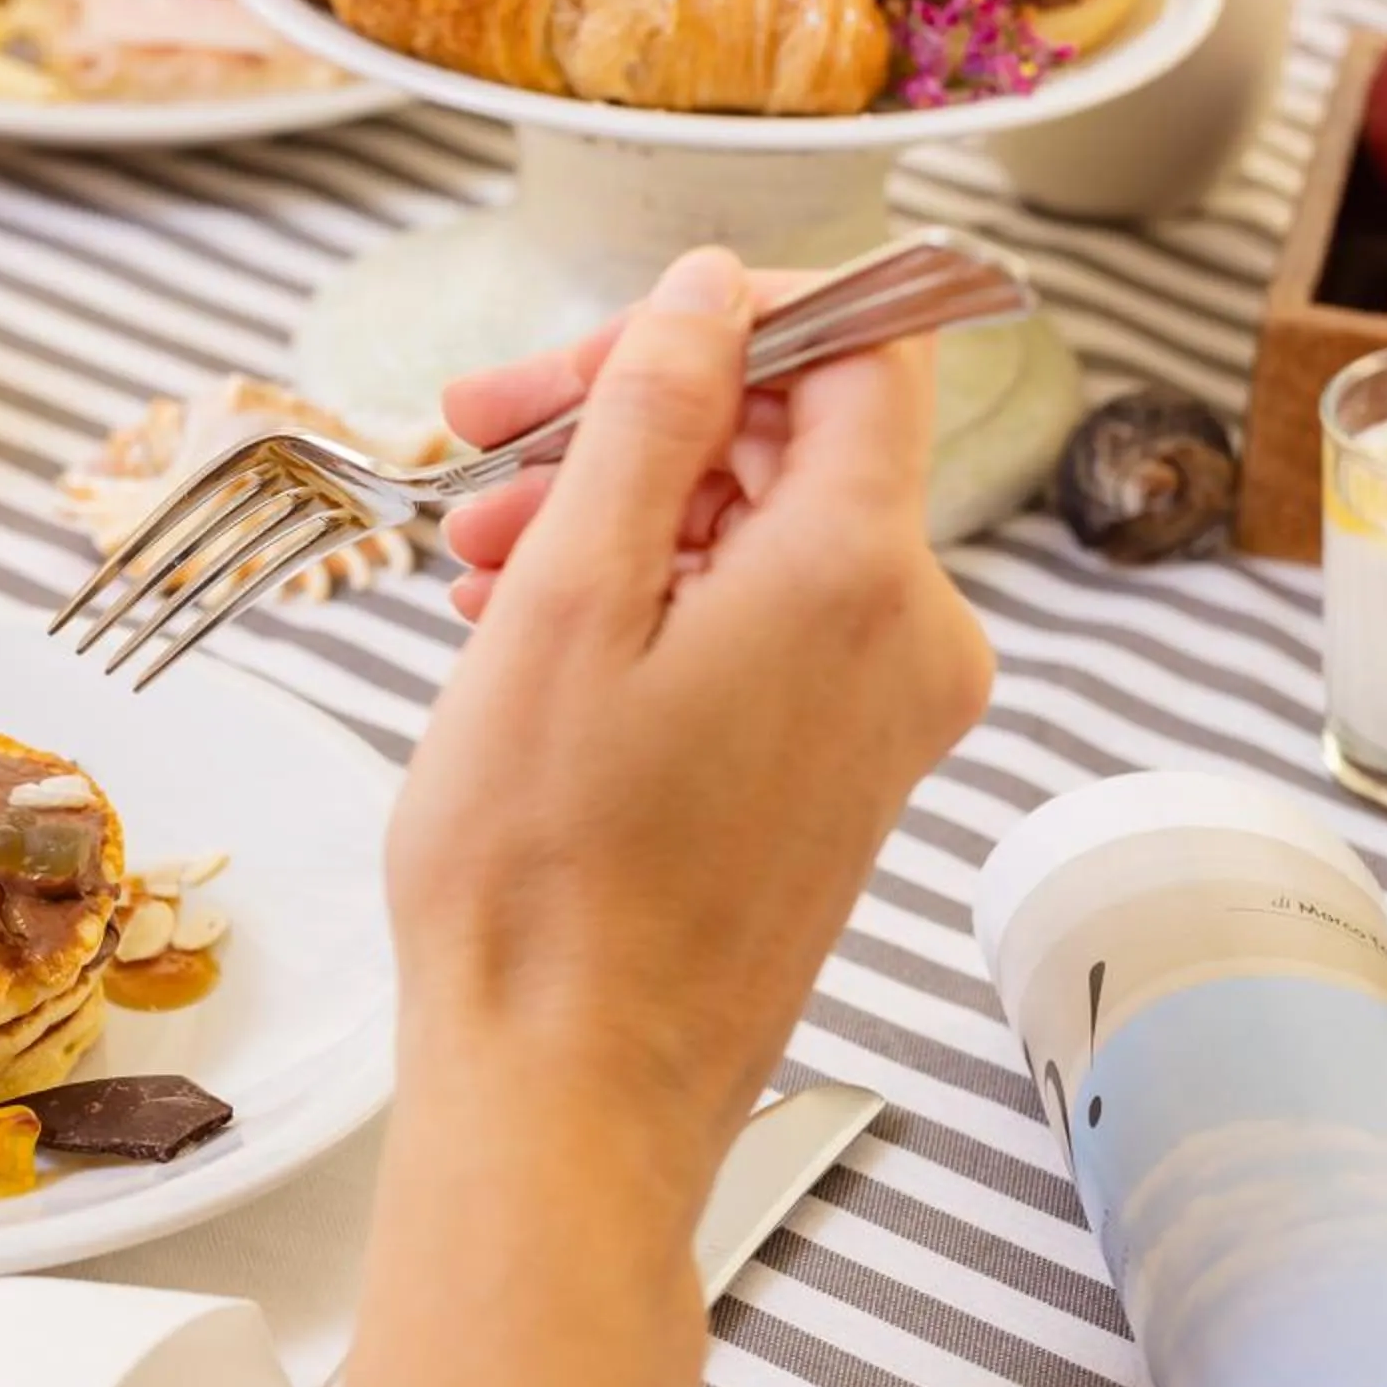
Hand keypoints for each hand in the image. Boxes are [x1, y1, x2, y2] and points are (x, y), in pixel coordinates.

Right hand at [387, 247, 992, 1209]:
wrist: (566, 1087)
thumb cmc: (543, 882)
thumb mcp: (562, 603)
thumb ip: (651, 421)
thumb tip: (706, 299)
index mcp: (858, 577)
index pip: (861, 350)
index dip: (728, 317)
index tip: (605, 341)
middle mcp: (909, 641)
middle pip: (796, 443)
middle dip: (634, 422)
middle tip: (481, 443)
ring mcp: (883, 717)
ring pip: (763, 538)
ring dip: (624, 516)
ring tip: (477, 556)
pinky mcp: (839, 776)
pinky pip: (763, 630)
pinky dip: (654, 601)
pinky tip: (532, 629)